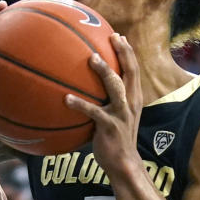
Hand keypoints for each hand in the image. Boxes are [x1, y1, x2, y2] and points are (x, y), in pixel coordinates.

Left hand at [64, 34, 142, 176]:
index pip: (134, 70)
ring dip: (104, 72)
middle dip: (123, 53)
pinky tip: (66, 98)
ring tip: (91, 58)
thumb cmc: (115, 137)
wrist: (123, 163)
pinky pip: (94, 112)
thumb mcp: (116, 115)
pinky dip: (80, 104)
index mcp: (133, 98)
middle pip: (130, 72)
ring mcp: (122, 114)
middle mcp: (131, 103)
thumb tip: (87, 85)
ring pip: (115, 87)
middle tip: (113, 36)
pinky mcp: (109, 127)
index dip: (128, 52)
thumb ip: (107, 99)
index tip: (119, 36)